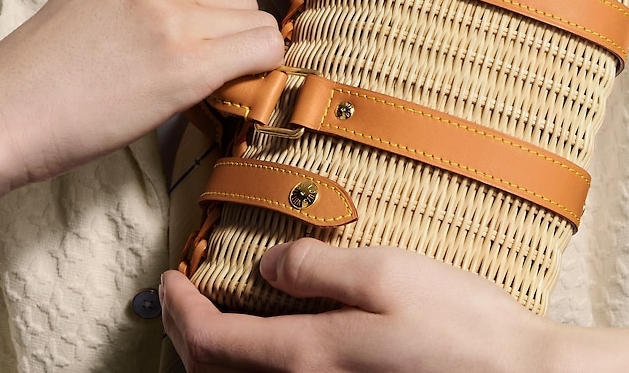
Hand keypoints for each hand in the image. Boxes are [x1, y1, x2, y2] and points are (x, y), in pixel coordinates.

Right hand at [0, 0, 283, 189]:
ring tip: (188, 74)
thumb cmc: (51, 59)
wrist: (5, 111)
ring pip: (258, 25)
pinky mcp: (187, 65)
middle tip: (194, 53)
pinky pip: (264, 52)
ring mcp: (175, 16)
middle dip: (233, 25)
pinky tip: (219, 86)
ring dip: (239, 53)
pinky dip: (256, 71)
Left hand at [160, 239, 557, 372]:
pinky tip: (274, 339)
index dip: (180, 311)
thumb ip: (318, 267)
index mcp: (310, 355)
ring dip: (217, 357)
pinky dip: (255, 367)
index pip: (213, 344)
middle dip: (189, 338)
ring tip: (217, 316)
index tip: (168, 277)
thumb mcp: (387, 272)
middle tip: (182, 297)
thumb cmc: (460, 325)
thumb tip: (266, 266)